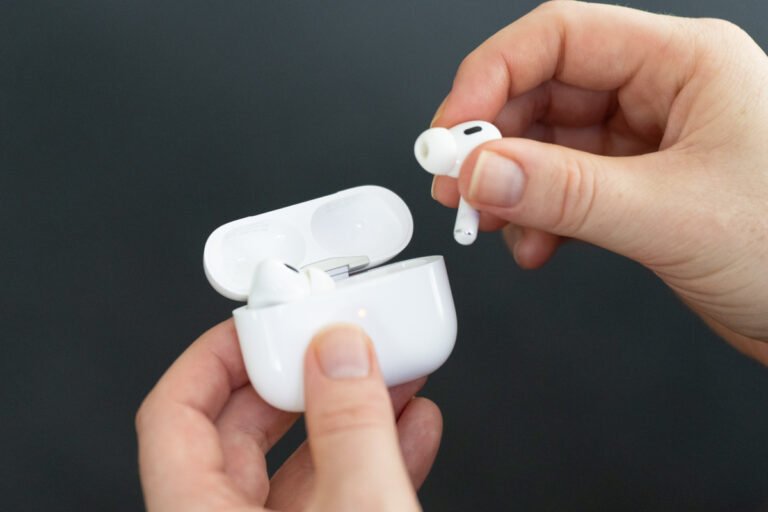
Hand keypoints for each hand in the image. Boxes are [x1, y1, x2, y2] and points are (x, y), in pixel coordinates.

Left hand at [136, 321, 440, 510]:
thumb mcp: (359, 511)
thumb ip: (349, 428)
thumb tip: (339, 354)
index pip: (175, 413)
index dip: (216, 353)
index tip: (264, 321)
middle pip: (245, 428)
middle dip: (301, 374)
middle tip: (335, 340)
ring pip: (302, 459)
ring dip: (351, 410)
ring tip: (390, 372)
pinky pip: (339, 492)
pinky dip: (376, 454)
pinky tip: (413, 425)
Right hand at [431, 1, 767, 362]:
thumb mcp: (673, 213)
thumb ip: (567, 192)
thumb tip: (484, 171)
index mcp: (685, 63)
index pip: (560, 36)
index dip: (492, 76)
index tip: (453, 127)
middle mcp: (664, 94)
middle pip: (545, 91)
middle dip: (494, 141)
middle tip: (458, 182)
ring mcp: (650, 144)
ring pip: (550, 145)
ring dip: (512, 185)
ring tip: (490, 220)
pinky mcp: (641, 190)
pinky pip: (567, 188)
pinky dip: (540, 216)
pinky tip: (535, 244)